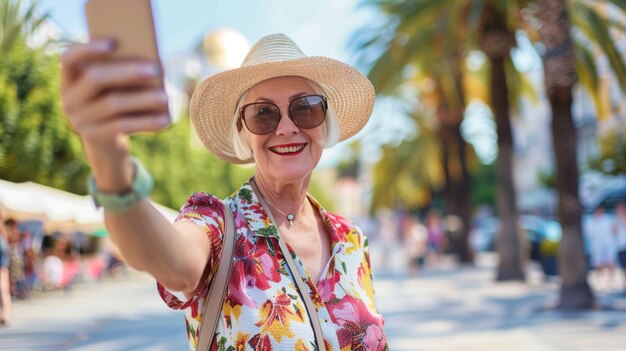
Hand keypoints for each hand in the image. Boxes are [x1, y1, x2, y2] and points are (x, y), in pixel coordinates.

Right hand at [60, 40, 169, 189]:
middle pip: (95, 79)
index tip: (113, 43)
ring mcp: (79, 120)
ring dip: (142, 99)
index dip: (88, 49)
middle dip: (127, 72)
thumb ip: (119, 74)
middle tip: (155, 69)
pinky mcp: (95, 137)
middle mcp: (69, 99)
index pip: (68, 58)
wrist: (106, 146)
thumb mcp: (112, 89)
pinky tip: (166, 119)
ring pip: (113, 104)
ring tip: (166, 96)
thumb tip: (151, 63)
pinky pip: (123, 126)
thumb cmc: (113, 105)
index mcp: (70, 80)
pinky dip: (146, 121)